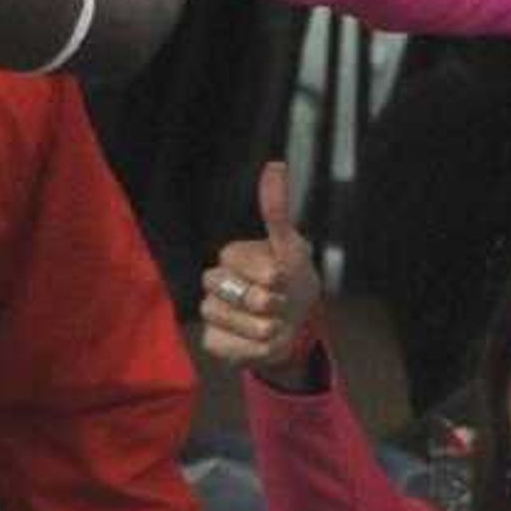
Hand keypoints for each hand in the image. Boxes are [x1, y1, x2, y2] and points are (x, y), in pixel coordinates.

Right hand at [199, 161, 325, 378]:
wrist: (299, 328)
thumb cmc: (294, 284)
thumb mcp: (293, 248)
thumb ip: (278, 210)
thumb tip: (275, 163)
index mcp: (232, 256)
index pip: (235, 259)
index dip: (265, 273)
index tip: (282, 278)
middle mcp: (216, 282)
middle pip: (229, 290)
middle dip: (264, 301)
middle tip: (280, 303)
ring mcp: (211, 311)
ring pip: (228, 319)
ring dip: (263, 326)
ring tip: (275, 325)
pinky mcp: (213, 340)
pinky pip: (228, 345)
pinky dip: (253, 348)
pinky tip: (263, 342)